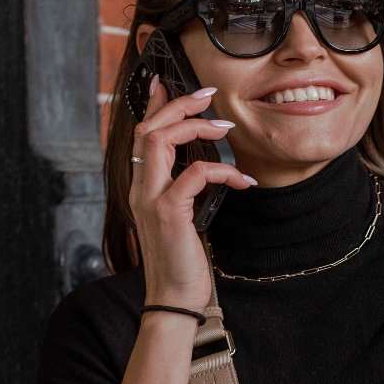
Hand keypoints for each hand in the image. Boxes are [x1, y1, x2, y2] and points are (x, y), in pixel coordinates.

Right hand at [130, 78, 258, 315]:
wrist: (175, 299)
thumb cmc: (182, 263)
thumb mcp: (183, 220)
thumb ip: (185, 193)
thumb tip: (202, 170)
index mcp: (143, 188)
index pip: (143, 136)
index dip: (157, 106)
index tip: (171, 84)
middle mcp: (141, 189)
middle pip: (149, 129)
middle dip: (179, 105)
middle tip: (207, 94)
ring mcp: (151, 199)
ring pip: (160, 141)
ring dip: (196, 127)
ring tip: (225, 129)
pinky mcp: (169, 212)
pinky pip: (195, 174)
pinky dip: (221, 170)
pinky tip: (242, 181)